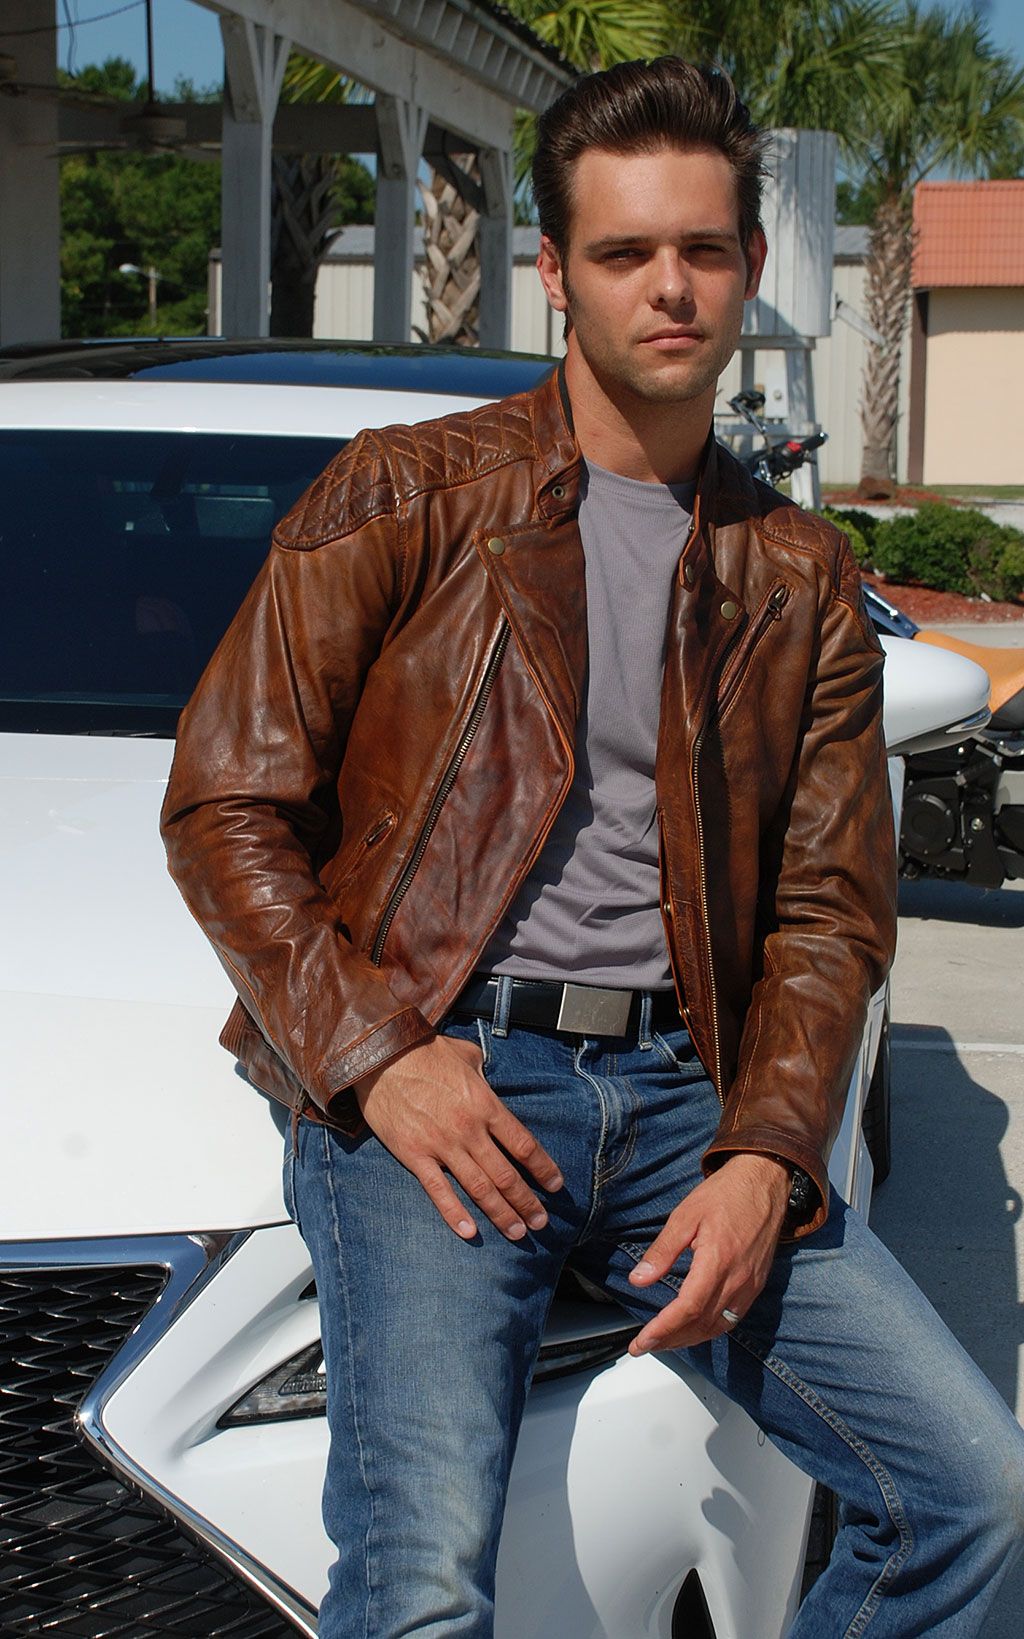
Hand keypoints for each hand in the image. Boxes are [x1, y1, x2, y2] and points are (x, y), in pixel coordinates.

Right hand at [353, 1034, 562, 1241]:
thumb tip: (490, 1079)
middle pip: (506, 1174)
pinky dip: (454, 1213)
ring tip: (517, 1232)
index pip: (523, 1144)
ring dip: (501, 1214)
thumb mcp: (466, 1055)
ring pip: (479, 1188)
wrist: (381, 1055)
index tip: (555, 1185)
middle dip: (526, 1202)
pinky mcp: (414, 1154)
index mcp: (485, 1105)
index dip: (543, 1168)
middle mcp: (469, 1129)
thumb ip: (484, 1073)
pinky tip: (470, 1232)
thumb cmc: (425, 1051)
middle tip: (540, 1222)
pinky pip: (438, 1190)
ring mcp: (441, 1145)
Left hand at [626, 1154, 789, 1353]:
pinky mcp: (757, 1284)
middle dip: (671, 1340)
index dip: (663, 1330)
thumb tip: (639, 1279)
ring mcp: (750, 1284)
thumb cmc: (726, 1193)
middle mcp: (738, 1279)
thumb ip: (662, 1251)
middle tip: (645, 1345)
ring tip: (664, 1341)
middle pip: (702, 1324)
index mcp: (718, 1260)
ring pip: (719, 1327)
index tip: (641, 1341)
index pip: (688, 1309)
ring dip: (690, 1339)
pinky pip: (733, 1318)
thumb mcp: (685, 1216)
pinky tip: (694, 1328)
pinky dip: (710, 1330)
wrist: (764, 1181)